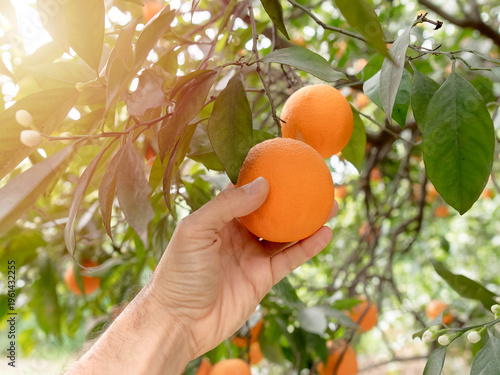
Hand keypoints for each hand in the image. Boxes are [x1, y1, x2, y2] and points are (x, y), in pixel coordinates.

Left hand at [150, 177, 337, 357]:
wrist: (179, 321)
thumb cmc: (179, 273)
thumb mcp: (196, 230)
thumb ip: (226, 205)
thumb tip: (263, 184)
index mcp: (218, 219)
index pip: (243, 192)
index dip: (261, 178)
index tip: (282, 163)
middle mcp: (237, 236)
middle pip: (269, 212)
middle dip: (290, 198)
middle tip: (313, 182)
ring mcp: (251, 257)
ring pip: (284, 234)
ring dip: (306, 221)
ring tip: (329, 204)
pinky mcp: (263, 278)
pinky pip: (290, 259)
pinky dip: (308, 247)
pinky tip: (325, 233)